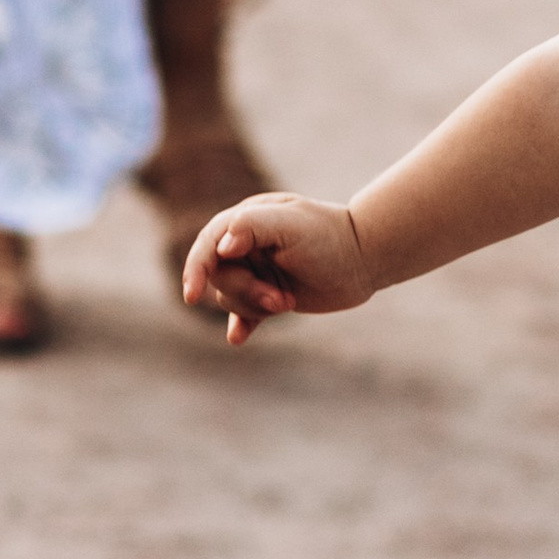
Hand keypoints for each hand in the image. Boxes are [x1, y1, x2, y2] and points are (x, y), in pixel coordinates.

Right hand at [182, 190, 373, 346]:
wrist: (365, 258)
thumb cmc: (330, 237)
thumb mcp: (292, 225)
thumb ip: (253, 226)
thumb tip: (222, 246)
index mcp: (247, 220)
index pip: (209, 245)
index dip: (196, 268)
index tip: (193, 294)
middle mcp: (247, 245)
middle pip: (220, 277)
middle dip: (247, 292)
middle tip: (282, 300)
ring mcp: (257, 270)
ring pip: (231, 297)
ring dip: (255, 306)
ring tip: (288, 302)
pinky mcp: (269, 295)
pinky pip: (243, 314)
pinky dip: (241, 324)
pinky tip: (238, 338)